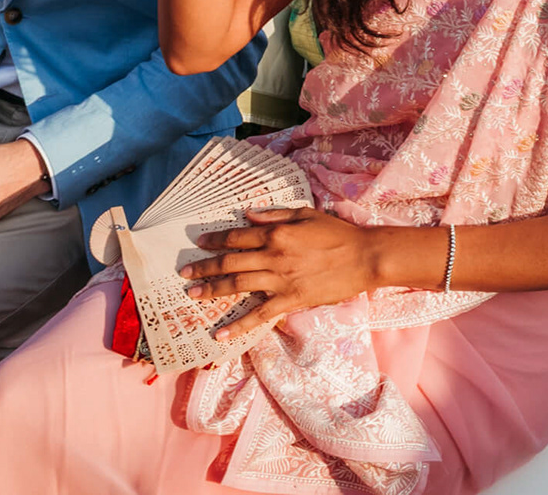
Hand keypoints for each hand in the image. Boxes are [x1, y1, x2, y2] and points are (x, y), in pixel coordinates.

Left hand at [179, 206, 380, 339]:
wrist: (363, 257)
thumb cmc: (337, 232)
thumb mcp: (305, 214)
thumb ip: (274, 215)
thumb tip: (246, 214)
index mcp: (276, 233)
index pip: (237, 237)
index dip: (216, 240)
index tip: (200, 243)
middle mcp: (273, 256)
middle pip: (230, 262)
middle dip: (204, 268)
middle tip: (184, 273)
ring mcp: (280, 280)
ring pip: (238, 286)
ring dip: (212, 290)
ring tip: (192, 296)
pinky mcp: (290, 300)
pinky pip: (259, 315)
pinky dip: (238, 325)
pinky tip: (220, 333)